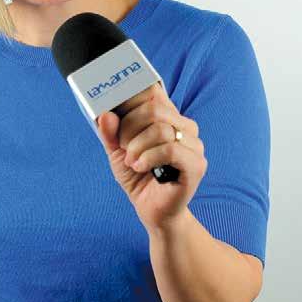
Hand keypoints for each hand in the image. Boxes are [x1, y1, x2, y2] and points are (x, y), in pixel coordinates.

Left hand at [96, 83, 206, 232]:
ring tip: (132, 162)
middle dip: (129, 128)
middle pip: (153, 108)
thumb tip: (105, 115)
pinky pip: (170, 150)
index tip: (114, 115)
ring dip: (137, 147)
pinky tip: (141, 166)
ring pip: (160, 129)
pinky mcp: (196, 164)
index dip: (130, 99)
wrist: (153, 210)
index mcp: (169, 116)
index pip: (152, 91)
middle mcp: (185, 126)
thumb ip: (110, 132)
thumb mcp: (116, 150)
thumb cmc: (138, 175)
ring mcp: (194, 144)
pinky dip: (149, 157)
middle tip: (123, 147)